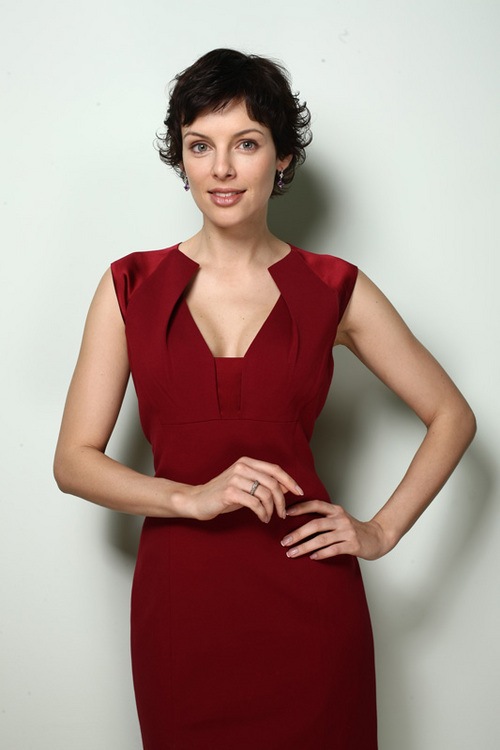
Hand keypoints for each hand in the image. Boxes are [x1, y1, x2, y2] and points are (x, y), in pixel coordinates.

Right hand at [183, 457, 303, 522]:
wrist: (197, 500)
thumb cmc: (224, 494)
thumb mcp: (247, 486)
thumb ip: (265, 483)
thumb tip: (288, 486)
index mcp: (247, 462)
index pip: (275, 469)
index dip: (290, 481)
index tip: (300, 492)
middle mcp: (242, 467)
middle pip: (273, 483)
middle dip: (281, 501)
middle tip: (282, 514)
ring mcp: (235, 478)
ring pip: (265, 494)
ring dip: (271, 510)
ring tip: (268, 517)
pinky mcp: (229, 492)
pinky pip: (255, 504)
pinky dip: (262, 513)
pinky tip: (262, 518)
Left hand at [281, 500, 392, 560]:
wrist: (378, 537)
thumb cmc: (354, 530)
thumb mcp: (340, 518)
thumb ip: (324, 518)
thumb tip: (298, 523)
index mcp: (336, 510)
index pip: (315, 505)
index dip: (300, 508)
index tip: (285, 514)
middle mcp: (341, 518)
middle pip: (315, 524)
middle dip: (297, 533)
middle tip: (284, 542)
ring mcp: (347, 531)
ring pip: (321, 539)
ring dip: (304, 547)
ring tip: (292, 553)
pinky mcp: (353, 544)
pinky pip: (333, 549)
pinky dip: (321, 553)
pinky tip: (312, 557)